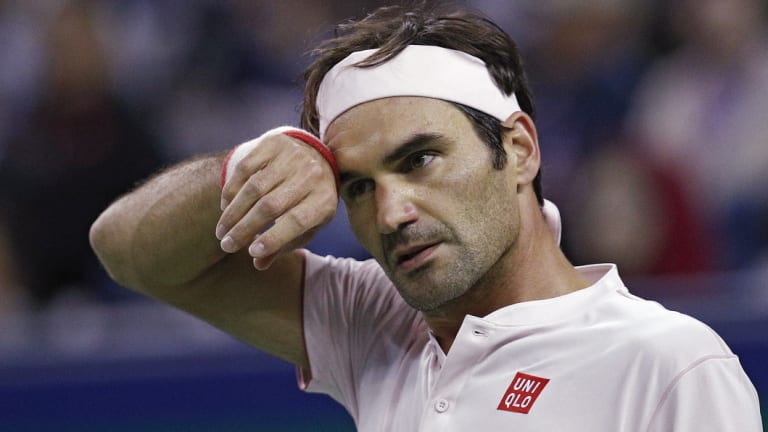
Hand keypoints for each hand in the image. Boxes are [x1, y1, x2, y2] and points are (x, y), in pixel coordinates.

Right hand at [216, 133, 337, 269]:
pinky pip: (245, 168)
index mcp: (324, 200)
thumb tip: (259, 264)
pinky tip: (225, 207)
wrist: (316, 156)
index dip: (273, 239)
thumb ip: (285, 244)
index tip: (251, 253)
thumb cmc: (309, 200)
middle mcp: (311, 175)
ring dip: (233, 212)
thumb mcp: (308, 225)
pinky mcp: (274, 143)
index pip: (297, 221)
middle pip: (271, 206)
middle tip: (226, 245)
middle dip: (244, 229)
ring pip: (254, 188)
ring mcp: (293, 156)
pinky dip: (231, 190)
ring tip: (222, 231)